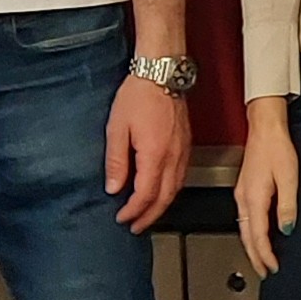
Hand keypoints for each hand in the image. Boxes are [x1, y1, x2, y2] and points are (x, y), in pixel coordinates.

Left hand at [108, 74, 191, 229]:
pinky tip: (163, 192)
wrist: (163, 72)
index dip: (133, 211)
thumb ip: (116, 161)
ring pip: (176, 190)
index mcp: (154, 156)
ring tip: (148, 215)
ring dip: (161, 206)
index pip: (145, 195)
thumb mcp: (117, 128)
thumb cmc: (139, 94)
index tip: (122, 218)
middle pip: (164, 198)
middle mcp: (173, 158)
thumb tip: (113, 187)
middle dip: (149, 216)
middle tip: (136, 227)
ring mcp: (183, 152)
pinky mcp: (186, 145)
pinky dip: (171, 191)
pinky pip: (181, 177)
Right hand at [238, 113, 300, 277]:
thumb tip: (287, 228)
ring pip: (244, 229)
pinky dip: (251, 233)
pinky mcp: (244, 190)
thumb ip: (287, 206)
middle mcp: (243, 199)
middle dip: (255, 256)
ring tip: (262, 259)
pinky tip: (258, 235)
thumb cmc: (276, 148)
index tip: (272, 267)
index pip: (258, 236)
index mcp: (253, 199)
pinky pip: (246, 219)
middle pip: (247, 237)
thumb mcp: (288, 178)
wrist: (265, 129)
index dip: (265, 255)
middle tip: (264, 272)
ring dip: (252, 246)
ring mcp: (242, 195)